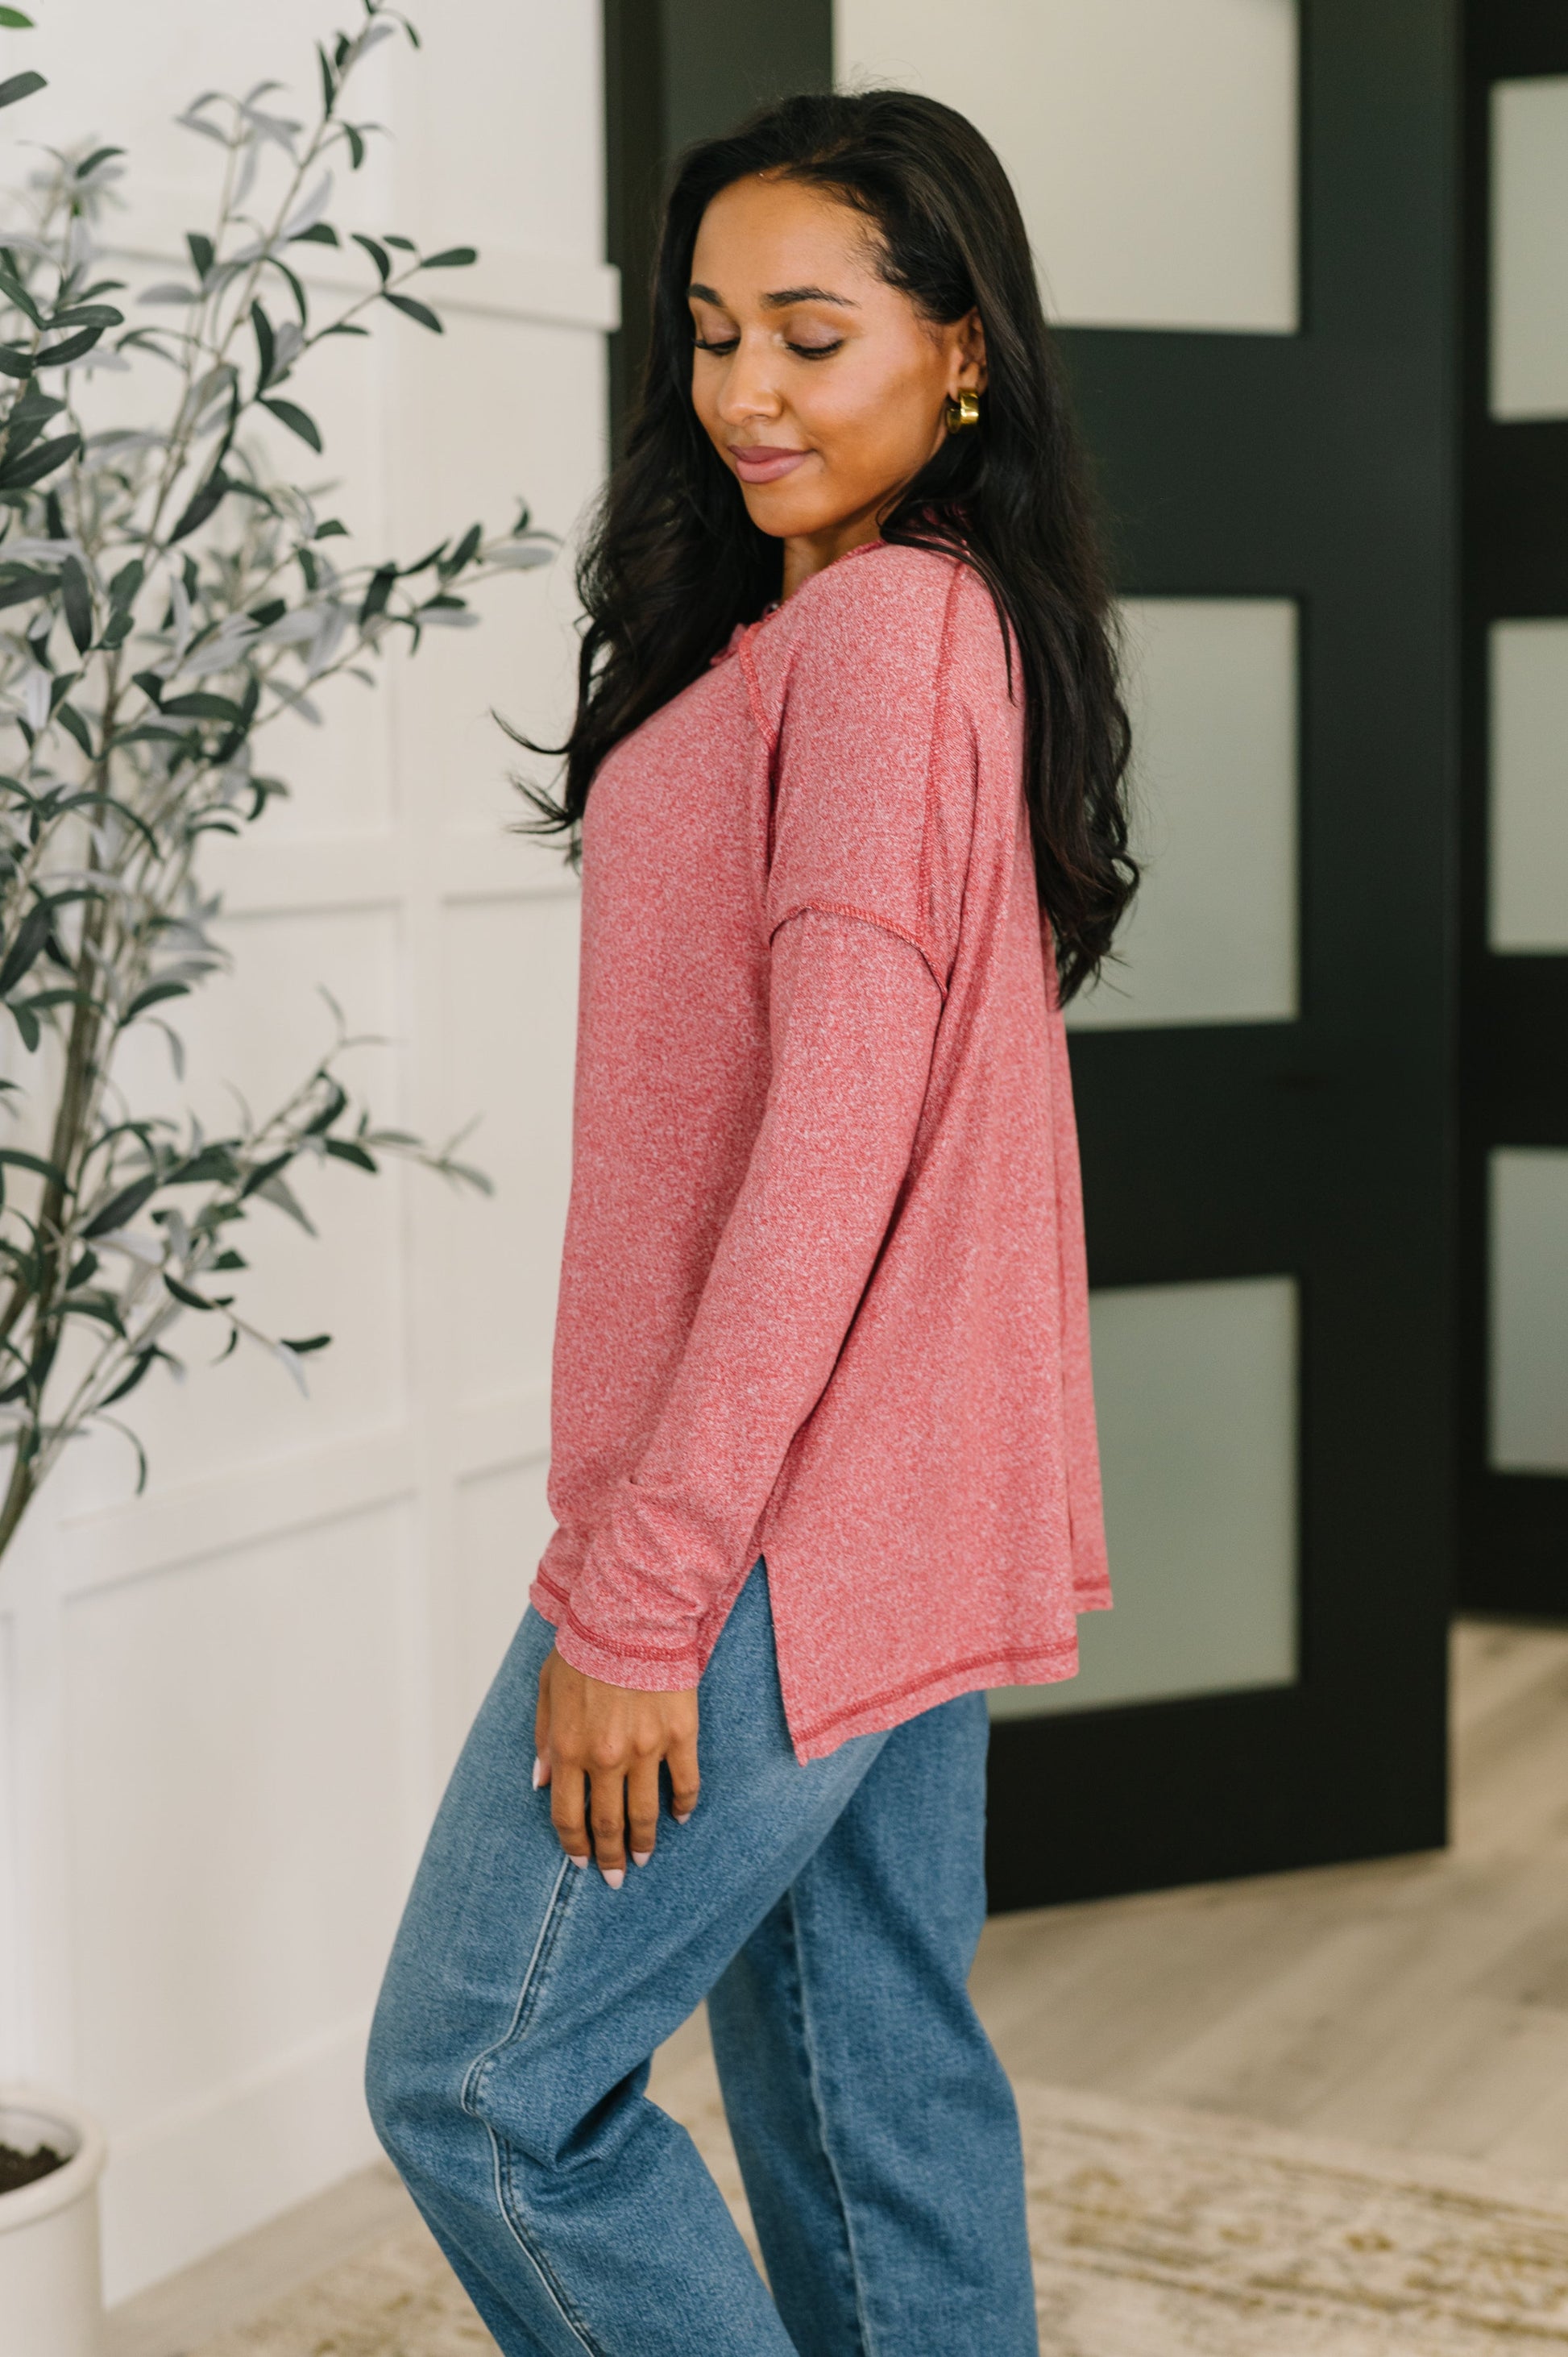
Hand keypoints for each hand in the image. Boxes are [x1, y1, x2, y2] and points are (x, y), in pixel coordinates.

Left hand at [534, 1647, 699, 1887]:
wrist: (629, 1616)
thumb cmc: (583, 1649)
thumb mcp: (547, 1691)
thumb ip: (544, 1740)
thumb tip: (541, 1783)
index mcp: (569, 1749)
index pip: (568, 1815)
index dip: (573, 1845)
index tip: (580, 1862)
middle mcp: (606, 1757)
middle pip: (607, 1823)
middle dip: (610, 1857)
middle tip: (616, 1877)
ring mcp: (646, 1749)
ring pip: (646, 1813)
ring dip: (645, 1842)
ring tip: (644, 1859)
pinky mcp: (679, 1735)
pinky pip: (686, 1782)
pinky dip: (683, 1806)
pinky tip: (680, 1817)